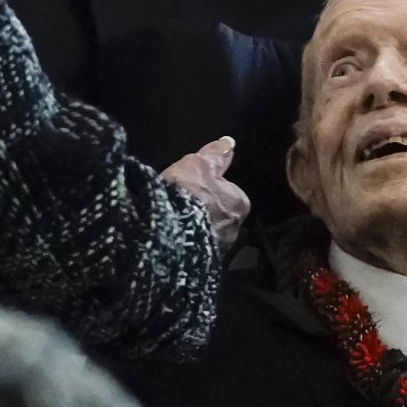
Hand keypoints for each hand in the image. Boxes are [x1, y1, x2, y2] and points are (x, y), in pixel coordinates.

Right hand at [161, 136, 250, 252]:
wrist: (166, 234)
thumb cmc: (188, 195)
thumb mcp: (200, 165)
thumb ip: (215, 155)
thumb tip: (228, 143)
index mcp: (239, 203)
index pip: (230, 192)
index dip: (210, 188)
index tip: (194, 187)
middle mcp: (234, 229)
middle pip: (220, 214)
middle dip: (205, 210)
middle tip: (181, 202)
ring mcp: (218, 249)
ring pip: (207, 232)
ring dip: (195, 228)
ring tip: (172, 219)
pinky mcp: (201, 263)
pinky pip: (195, 248)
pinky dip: (185, 241)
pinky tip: (170, 235)